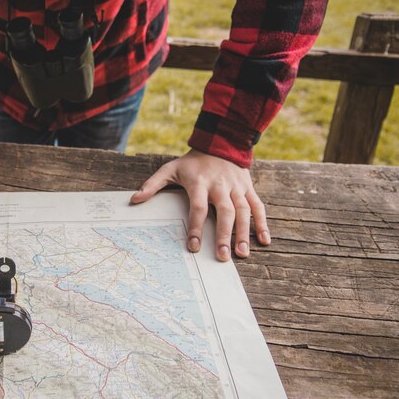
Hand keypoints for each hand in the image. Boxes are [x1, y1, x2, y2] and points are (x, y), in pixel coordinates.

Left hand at [130, 150, 269, 260]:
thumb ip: (153, 185)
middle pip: (225, 211)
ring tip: (242, 253)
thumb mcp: (170, 169)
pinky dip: (263, 223)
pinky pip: (258, 206)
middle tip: (222, 256)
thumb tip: (134, 200)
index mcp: (200, 182)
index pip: (198, 207)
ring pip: (243, 211)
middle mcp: (220, 185)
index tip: (193, 246)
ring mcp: (236, 187)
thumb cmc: (192, 163)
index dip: (196, 226)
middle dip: (224, 235)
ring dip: (244, 232)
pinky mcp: (248, 188)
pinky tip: (264, 241)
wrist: (220, 142)